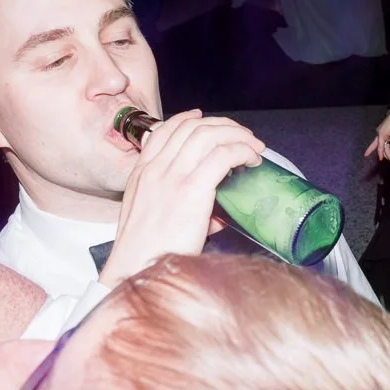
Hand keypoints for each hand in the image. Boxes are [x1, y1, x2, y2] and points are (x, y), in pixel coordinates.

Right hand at [100, 110, 264, 283]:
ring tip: (254, 147)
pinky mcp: (191, 189)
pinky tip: (251, 160)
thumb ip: (180, 207)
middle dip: (223, 125)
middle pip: (192, 127)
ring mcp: (172, 177)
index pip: (165, 130)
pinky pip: (223, 155)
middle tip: (243, 136)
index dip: (188, 119)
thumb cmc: (146, 254)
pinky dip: (242, 151)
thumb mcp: (150, 220)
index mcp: (141, 173)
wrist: (135, 271)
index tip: (204, 118)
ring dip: (238, 136)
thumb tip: (215, 215)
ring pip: (210, 135)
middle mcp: (155, 169)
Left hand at [363, 109, 389, 164]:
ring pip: (383, 147)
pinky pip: (381, 146)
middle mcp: (380, 131)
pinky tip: (381, 158)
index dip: (379, 147)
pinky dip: (382, 152)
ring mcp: (380, 132)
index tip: (379, 152)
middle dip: (373, 150)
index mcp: (385, 130)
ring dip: (388, 155)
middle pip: (377, 143)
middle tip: (368, 156)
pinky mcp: (382, 134)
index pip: (380, 140)